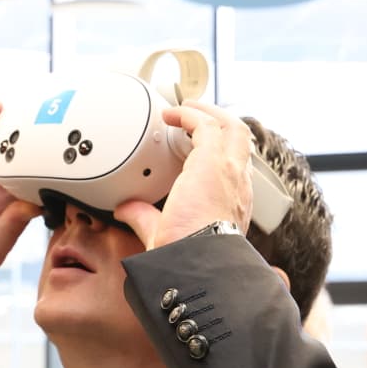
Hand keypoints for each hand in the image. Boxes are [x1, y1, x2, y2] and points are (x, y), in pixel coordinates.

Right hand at [0, 102, 41, 298]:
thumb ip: (15, 222)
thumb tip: (37, 202)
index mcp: (3, 210)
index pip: (29, 184)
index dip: (45, 171)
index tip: (64, 157)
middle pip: (14, 160)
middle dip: (31, 144)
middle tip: (53, 125)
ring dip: (8, 128)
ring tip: (29, 109)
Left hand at [113, 101, 253, 249]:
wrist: (196, 259)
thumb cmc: (186, 253)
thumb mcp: (163, 232)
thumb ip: (145, 218)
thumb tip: (125, 211)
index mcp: (232, 204)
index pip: (236, 171)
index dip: (222, 155)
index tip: (203, 147)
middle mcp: (237, 185)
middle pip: (241, 142)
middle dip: (221, 123)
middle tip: (198, 117)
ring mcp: (229, 170)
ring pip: (230, 127)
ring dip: (208, 113)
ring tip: (187, 108)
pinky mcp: (213, 158)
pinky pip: (206, 124)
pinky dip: (190, 115)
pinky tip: (174, 114)